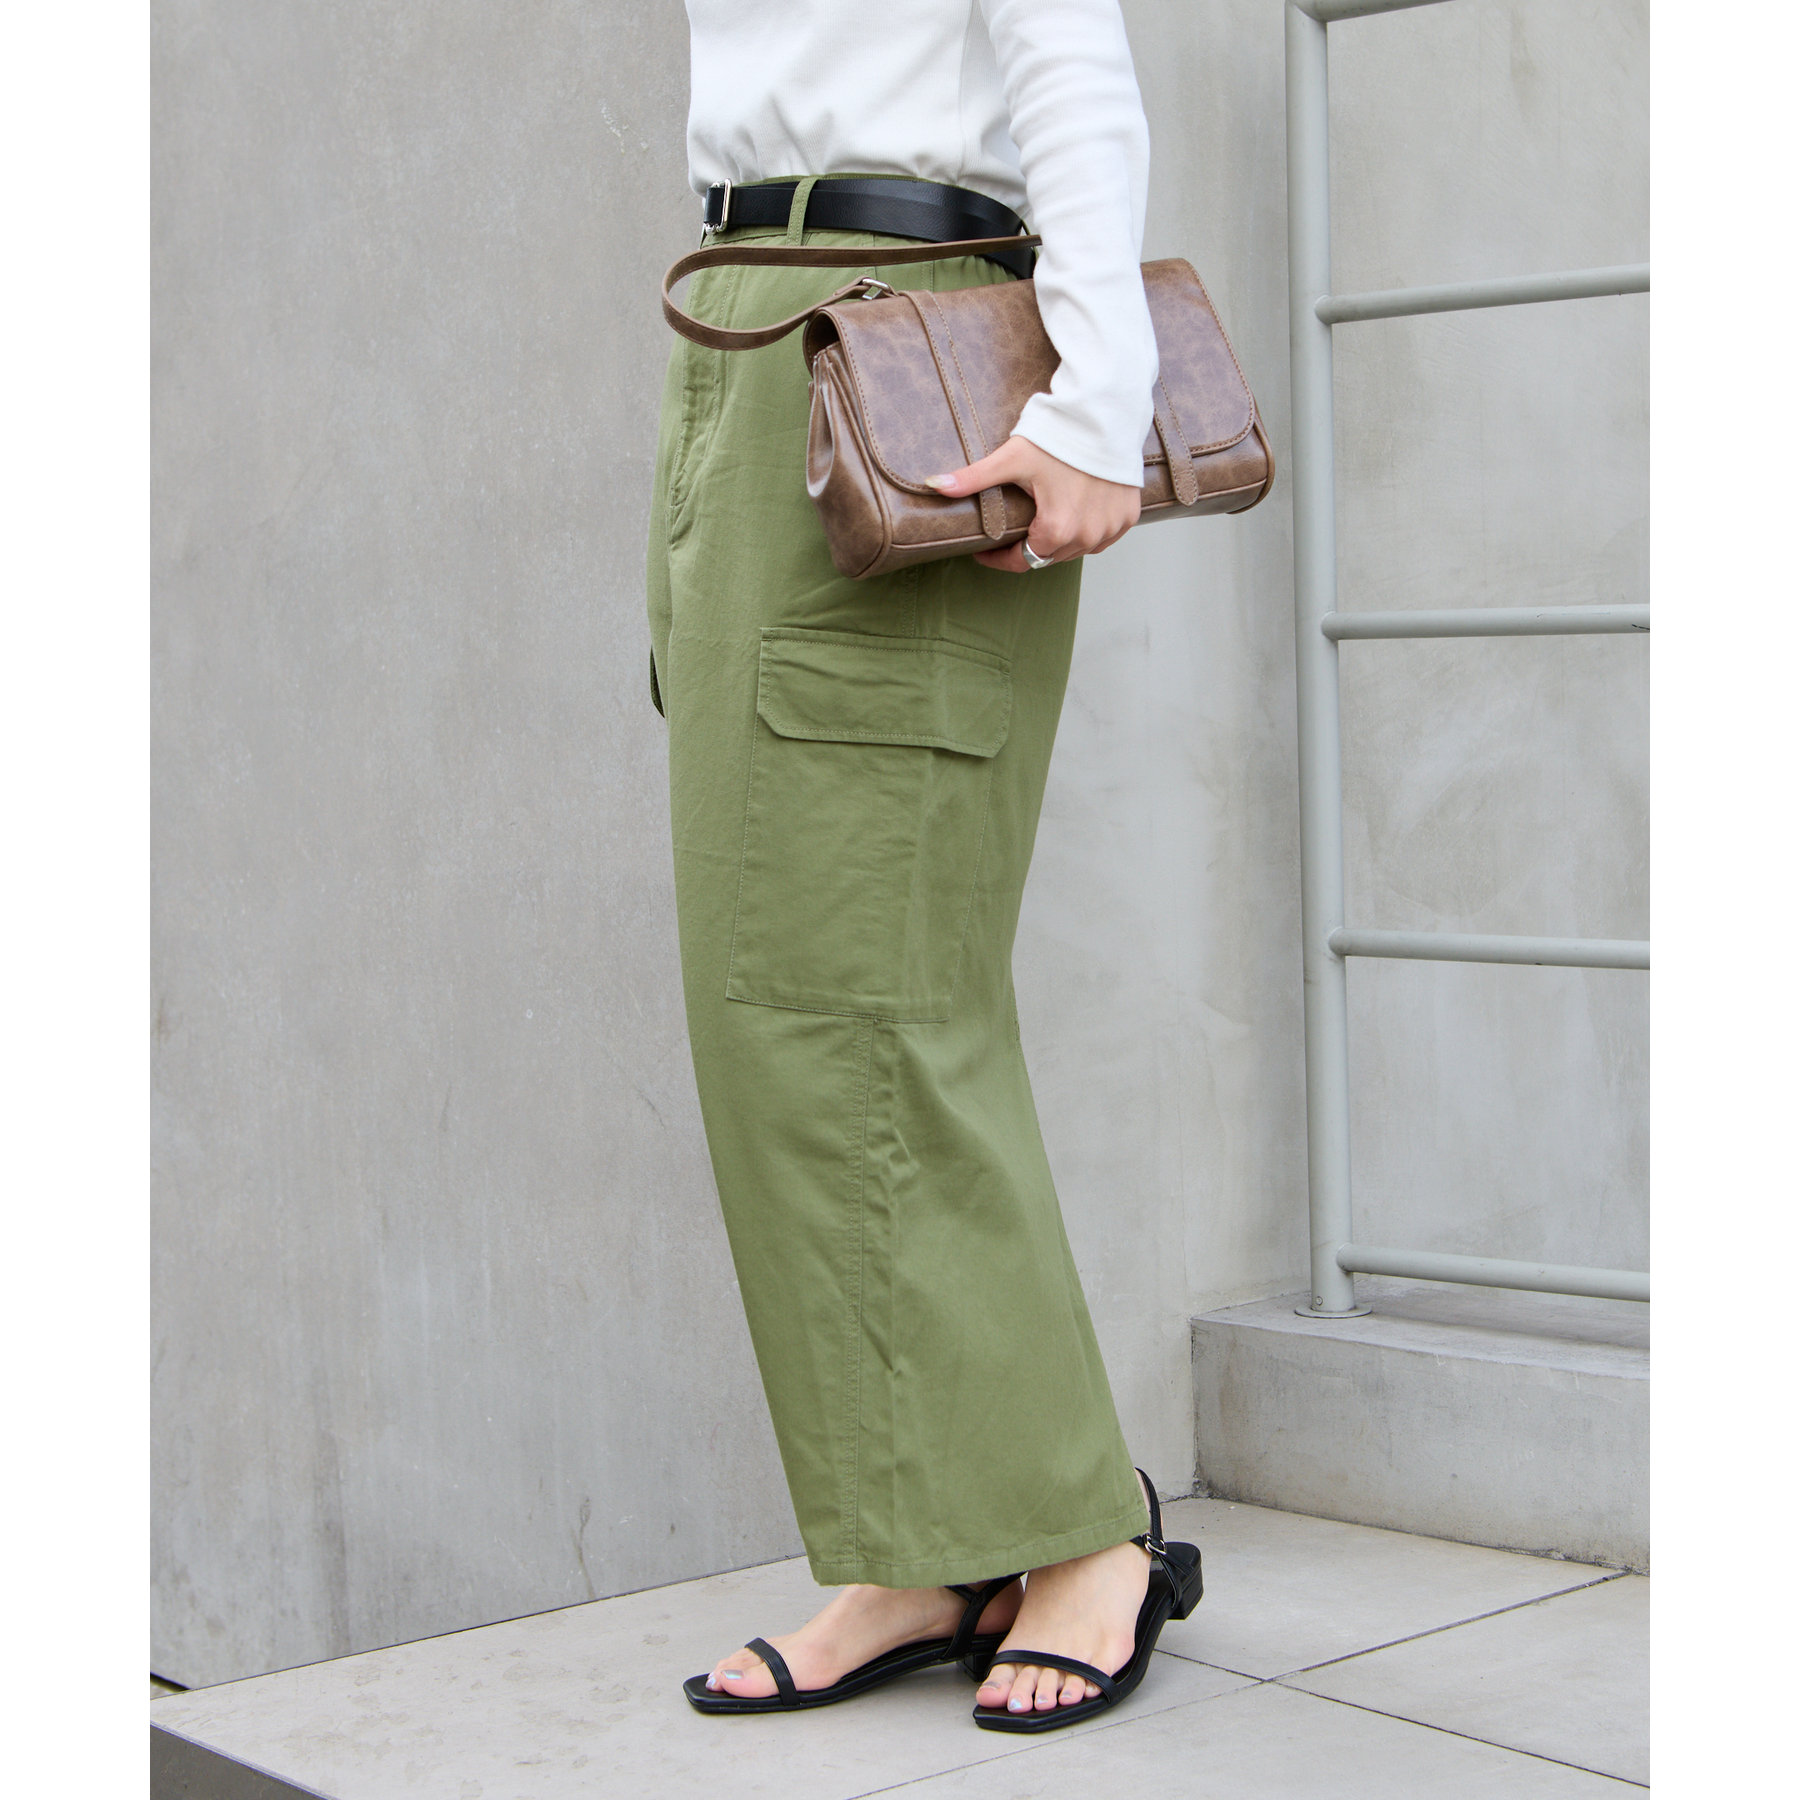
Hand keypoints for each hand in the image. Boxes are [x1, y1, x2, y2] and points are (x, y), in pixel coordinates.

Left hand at [925, 436, 1140, 572]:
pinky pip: (1101, 537)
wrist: (1106, 414)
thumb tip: (935, 486)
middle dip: (1027, 547)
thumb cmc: (1061, 436)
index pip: (1021, 562)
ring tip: (1042, 521)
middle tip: (1012, 531)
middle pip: (1048, 557)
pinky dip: (1087, 531)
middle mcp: (1087, 537)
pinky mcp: (1127, 518)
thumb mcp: (1012, 458)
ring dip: (1058, 541)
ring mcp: (1110, 529)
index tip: (984, 550)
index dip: (998, 559)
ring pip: (1076, 550)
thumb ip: (974, 478)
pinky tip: (1075, 515)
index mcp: (1057, 530)